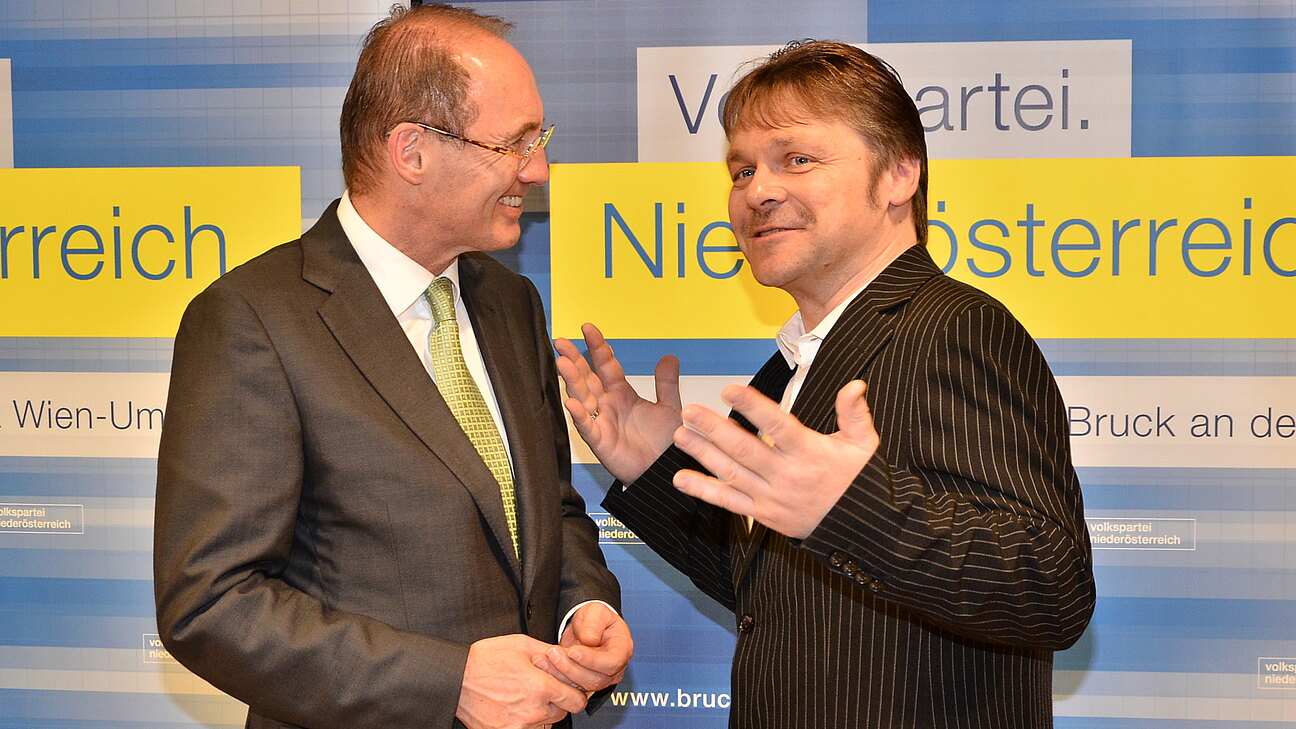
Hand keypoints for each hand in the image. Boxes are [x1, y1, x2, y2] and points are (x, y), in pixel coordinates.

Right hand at [456, 634, 587, 728]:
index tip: (565, 687)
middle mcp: (532, 711)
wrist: (455, 677)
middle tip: (540, 688)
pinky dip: (525, 722)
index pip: (576, 700)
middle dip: (556, 700)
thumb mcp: (521, 644)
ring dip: (541, 712)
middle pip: (562, 713)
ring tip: (523, 696)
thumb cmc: (485, 658)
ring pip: (545, 724)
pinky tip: (513, 706)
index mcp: (540, 687)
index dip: (573, 692)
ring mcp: (518, 726)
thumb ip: (550, 652)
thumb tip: (568, 656)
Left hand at [538, 602, 632, 693]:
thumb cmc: (595, 618)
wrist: (586, 626)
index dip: (592, 660)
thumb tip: (590, 640)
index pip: (611, 662)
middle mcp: (614, 667)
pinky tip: (545, 665)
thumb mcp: (596, 611)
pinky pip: (572, 686)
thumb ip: (594, 623)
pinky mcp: (585, 682)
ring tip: (546, 658)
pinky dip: (557, 676)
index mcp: (622, 649)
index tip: (573, 651)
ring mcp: (601, 677)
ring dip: (562, 673)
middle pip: (596, 678)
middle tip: (554, 653)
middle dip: (572, 668)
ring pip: (582, 686)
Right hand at [554, 322, 681, 481]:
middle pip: (587, 377)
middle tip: (561, 342)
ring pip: (582, 397)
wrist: (665, 470)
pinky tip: (572, 403)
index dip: (598, 347)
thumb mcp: (669, 407)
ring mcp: (602, 421)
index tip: (588, 328)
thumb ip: (666, 383)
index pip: (606, 365)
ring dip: (572, 381)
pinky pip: (587, 427)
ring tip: (562, 363)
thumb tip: (669, 356)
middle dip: (575, 359)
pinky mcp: (601, 441)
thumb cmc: (664, 443)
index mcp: (622, 393)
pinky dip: (580, 416)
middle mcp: (608, 405)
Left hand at [671, 380, 879, 538]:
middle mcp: (786, 475)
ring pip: (732, 473)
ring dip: (703, 454)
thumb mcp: (863, 445)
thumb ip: (855, 413)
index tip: (730, 390)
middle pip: (745, 449)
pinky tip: (681, 479)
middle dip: (715, 429)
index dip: (753, 408)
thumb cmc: (856, 480)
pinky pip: (729, 502)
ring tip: (680, 434)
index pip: (778, 426)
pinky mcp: (761, 514)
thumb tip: (855, 384)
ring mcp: (770, 496)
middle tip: (690, 411)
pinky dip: (704, 491)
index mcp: (809, 453)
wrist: (855, 529)